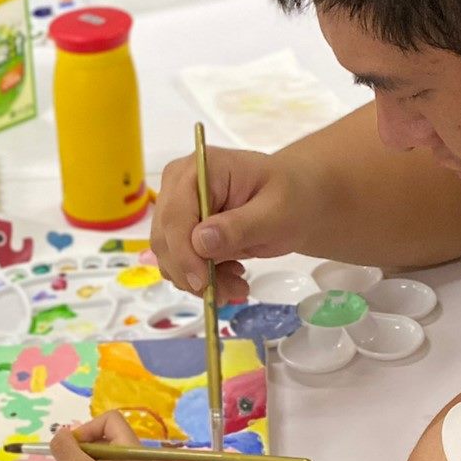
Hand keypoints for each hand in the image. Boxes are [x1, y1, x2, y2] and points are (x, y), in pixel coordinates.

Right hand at [148, 145, 308, 302]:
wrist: (294, 199)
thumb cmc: (290, 197)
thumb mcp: (276, 212)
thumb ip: (239, 226)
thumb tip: (200, 242)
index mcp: (199, 169)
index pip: (176, 215)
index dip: (184, 253)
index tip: (204, 283)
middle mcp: (178, 186)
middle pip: (166, 239)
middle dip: (194, 273)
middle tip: (232, 291)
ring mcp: (177, 209)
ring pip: (168, 258)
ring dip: (199, 281)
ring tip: (237, 285)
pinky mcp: (181, 231)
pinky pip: (178, 264)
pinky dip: (201, 279)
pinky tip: (229, 275)